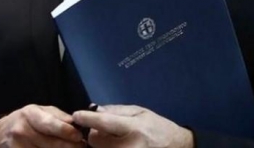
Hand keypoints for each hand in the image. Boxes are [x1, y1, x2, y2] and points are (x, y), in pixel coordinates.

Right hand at [0, 104, 84, 147]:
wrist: (1, 132)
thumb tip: (76, 123)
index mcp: (30, 114)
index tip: (78, 136)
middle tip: (80, 146)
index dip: (66, 132)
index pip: (50, 124)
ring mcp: (18, 146)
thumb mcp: (40, 111)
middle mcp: (22, 130)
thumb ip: (58, 117)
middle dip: (69, 146)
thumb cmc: (27, 120)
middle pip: (50, 143)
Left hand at [73, 105, 193, 147]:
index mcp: (134, 128)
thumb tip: (95, 110)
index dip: (89, 119)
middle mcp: (130, 146)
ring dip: (102, 144)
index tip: (77, 115)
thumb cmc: (157, 128)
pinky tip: (118, 145)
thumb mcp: (140, 112)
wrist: (177, 147)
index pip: (105, 122)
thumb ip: (117, 111)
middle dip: (96, 134)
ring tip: (117, 140)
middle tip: (107, 131)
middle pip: (96, 140)